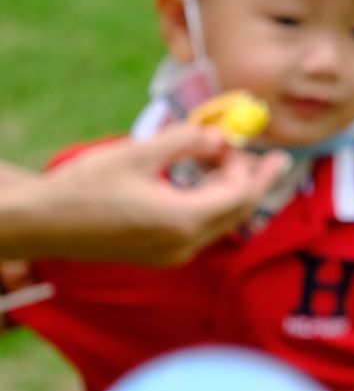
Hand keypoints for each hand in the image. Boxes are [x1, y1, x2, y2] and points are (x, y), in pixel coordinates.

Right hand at [1, 127, 286, 265]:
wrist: (40, 224)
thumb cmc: (83, 186)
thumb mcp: (138, 153)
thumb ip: (185, 141)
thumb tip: (222, 135)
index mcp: (182, 221)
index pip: (238, 193)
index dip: (245, 164)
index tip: (239, 140)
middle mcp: (184, 245)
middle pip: (239, 212)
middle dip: (257, 182)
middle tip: (277, 158)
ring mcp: (173, 255)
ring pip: (222, 223)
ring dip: (234, 192)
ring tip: (243, 164)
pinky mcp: (161, 256)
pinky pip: (202, 230)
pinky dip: (212, 205)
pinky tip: (209, 183)